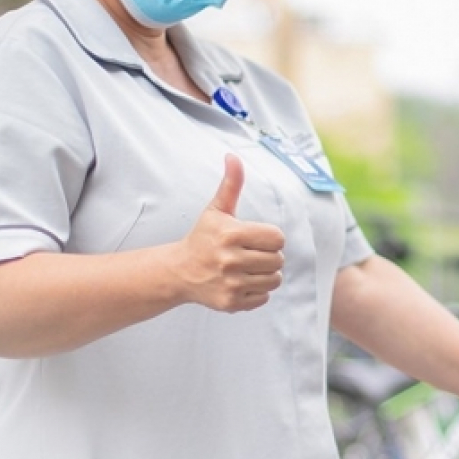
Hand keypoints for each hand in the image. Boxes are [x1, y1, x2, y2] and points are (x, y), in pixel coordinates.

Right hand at [173, 153, 284, 312]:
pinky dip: (258, 291)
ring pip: (274, 279)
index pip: (277, 238)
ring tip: (249, 267)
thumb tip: (233, 156)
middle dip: (269, 256)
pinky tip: (242, 281)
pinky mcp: (231, 302)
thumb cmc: (203, 237)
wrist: (179, 271)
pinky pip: (264, 297)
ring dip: (266, 273)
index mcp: (231, 234)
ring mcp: (231, 283)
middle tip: (251, 253)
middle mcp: (231, 260)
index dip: (270, 237)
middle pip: (278, 260)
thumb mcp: (216, 209)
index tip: (256, 237)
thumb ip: (231, 184)